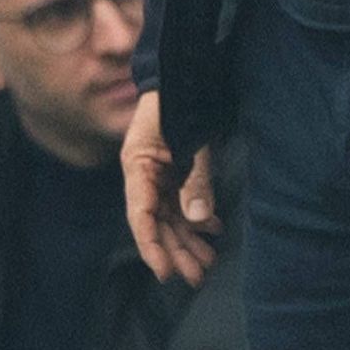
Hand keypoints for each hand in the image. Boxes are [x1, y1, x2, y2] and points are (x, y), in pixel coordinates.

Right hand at [123, 90, 220, 284]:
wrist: (181, 72)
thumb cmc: (179, 101)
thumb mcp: (191, 140)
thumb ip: (195, 180)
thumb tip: (200, 219)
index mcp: (137, 166)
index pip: (141, 216)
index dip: (152, 247)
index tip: (166, 272)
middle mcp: (144, 175)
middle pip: (157, 223)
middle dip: (176, 251)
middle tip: (197, 277)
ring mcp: (158, 174)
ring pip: (171, 216)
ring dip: (189, 239)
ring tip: (208, 262)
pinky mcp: (173, 171)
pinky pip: (182, 202)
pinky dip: (197, 217)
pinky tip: (212, 231)